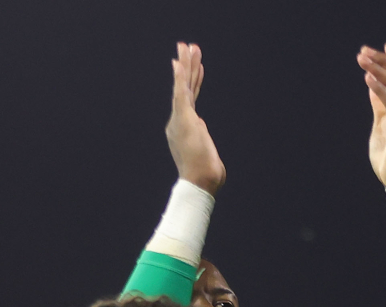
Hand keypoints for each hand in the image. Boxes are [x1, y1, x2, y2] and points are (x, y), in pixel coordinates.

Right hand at [165, 43, 225, 194]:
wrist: (200, 182)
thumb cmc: (206, 175)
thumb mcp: (207, 152)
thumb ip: (203, 138)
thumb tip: (201, 128)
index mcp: (184, 127)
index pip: (189, 98)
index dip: (191, 81)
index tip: (192, 66)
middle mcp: (178, 120)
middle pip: (185, 87)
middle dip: (187, 66)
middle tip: (187, 46)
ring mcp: (180, 118)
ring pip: (183, 85)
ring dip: (186, 65)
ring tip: (187, 46)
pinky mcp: (184, 118)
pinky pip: (182, 92)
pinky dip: (181, 77)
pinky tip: (179, 62)